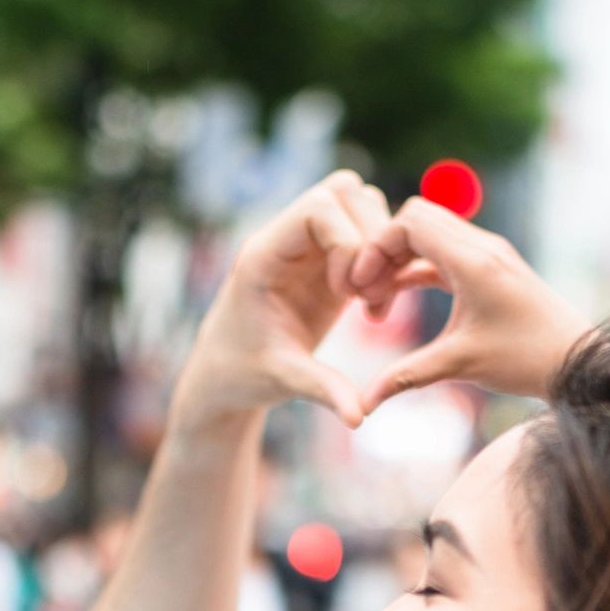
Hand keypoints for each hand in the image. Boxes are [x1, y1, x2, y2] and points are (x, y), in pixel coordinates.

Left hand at [174, 170, 408, 431]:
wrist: (228, 375)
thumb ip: (323, 390)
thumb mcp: (283, 380)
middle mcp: (286, 239)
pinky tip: (373, 309)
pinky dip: (381, 264)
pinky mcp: (326, 260)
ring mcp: (308, 246)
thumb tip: (359, 418)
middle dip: (371, 241)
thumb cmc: (243, 374)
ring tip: (372, 304)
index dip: (346, 241)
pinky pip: (365, 235)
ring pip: (360, 205)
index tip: (345, 293)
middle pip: (345, 192)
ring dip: (380, 250)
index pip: (319, 206)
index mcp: (265, 253)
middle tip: (367, 299)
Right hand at [348, 197, 593, 410]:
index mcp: (472, 260)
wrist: (578, 362)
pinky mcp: (492, 269)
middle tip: (365, 291)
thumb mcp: (460, 365)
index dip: (376, 247)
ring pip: (429, 234)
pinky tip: (399, 295)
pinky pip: (443, 253)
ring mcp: (489, 255)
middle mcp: (482, 247)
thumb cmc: (525, 360)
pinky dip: (418, 267)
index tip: (359, 285)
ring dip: (400, 259)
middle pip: (416, 219)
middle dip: (383, 250)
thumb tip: (365, 404)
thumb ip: (406, 376)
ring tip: (378, 299)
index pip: (410, 221)